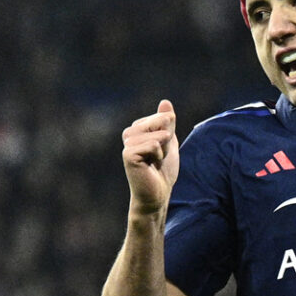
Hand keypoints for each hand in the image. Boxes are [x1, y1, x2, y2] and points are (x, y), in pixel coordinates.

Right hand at [121, 100, 179, 217]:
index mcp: (137, 129)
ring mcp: (127, 144)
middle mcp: (129, 134)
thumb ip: (167, 122)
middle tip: (159, 157)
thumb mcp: (168, 142)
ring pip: (156, 134)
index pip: (161, 117)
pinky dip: (158, 156)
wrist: (158, 194)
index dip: (169, 134)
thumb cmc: (163, 171)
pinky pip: (152, 144)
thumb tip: (165, 102)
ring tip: (155, 162)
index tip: (161, 151)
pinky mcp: (128, 155)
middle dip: (166, 140)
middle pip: (159, 122)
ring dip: (162, 150)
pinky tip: (151, 166)